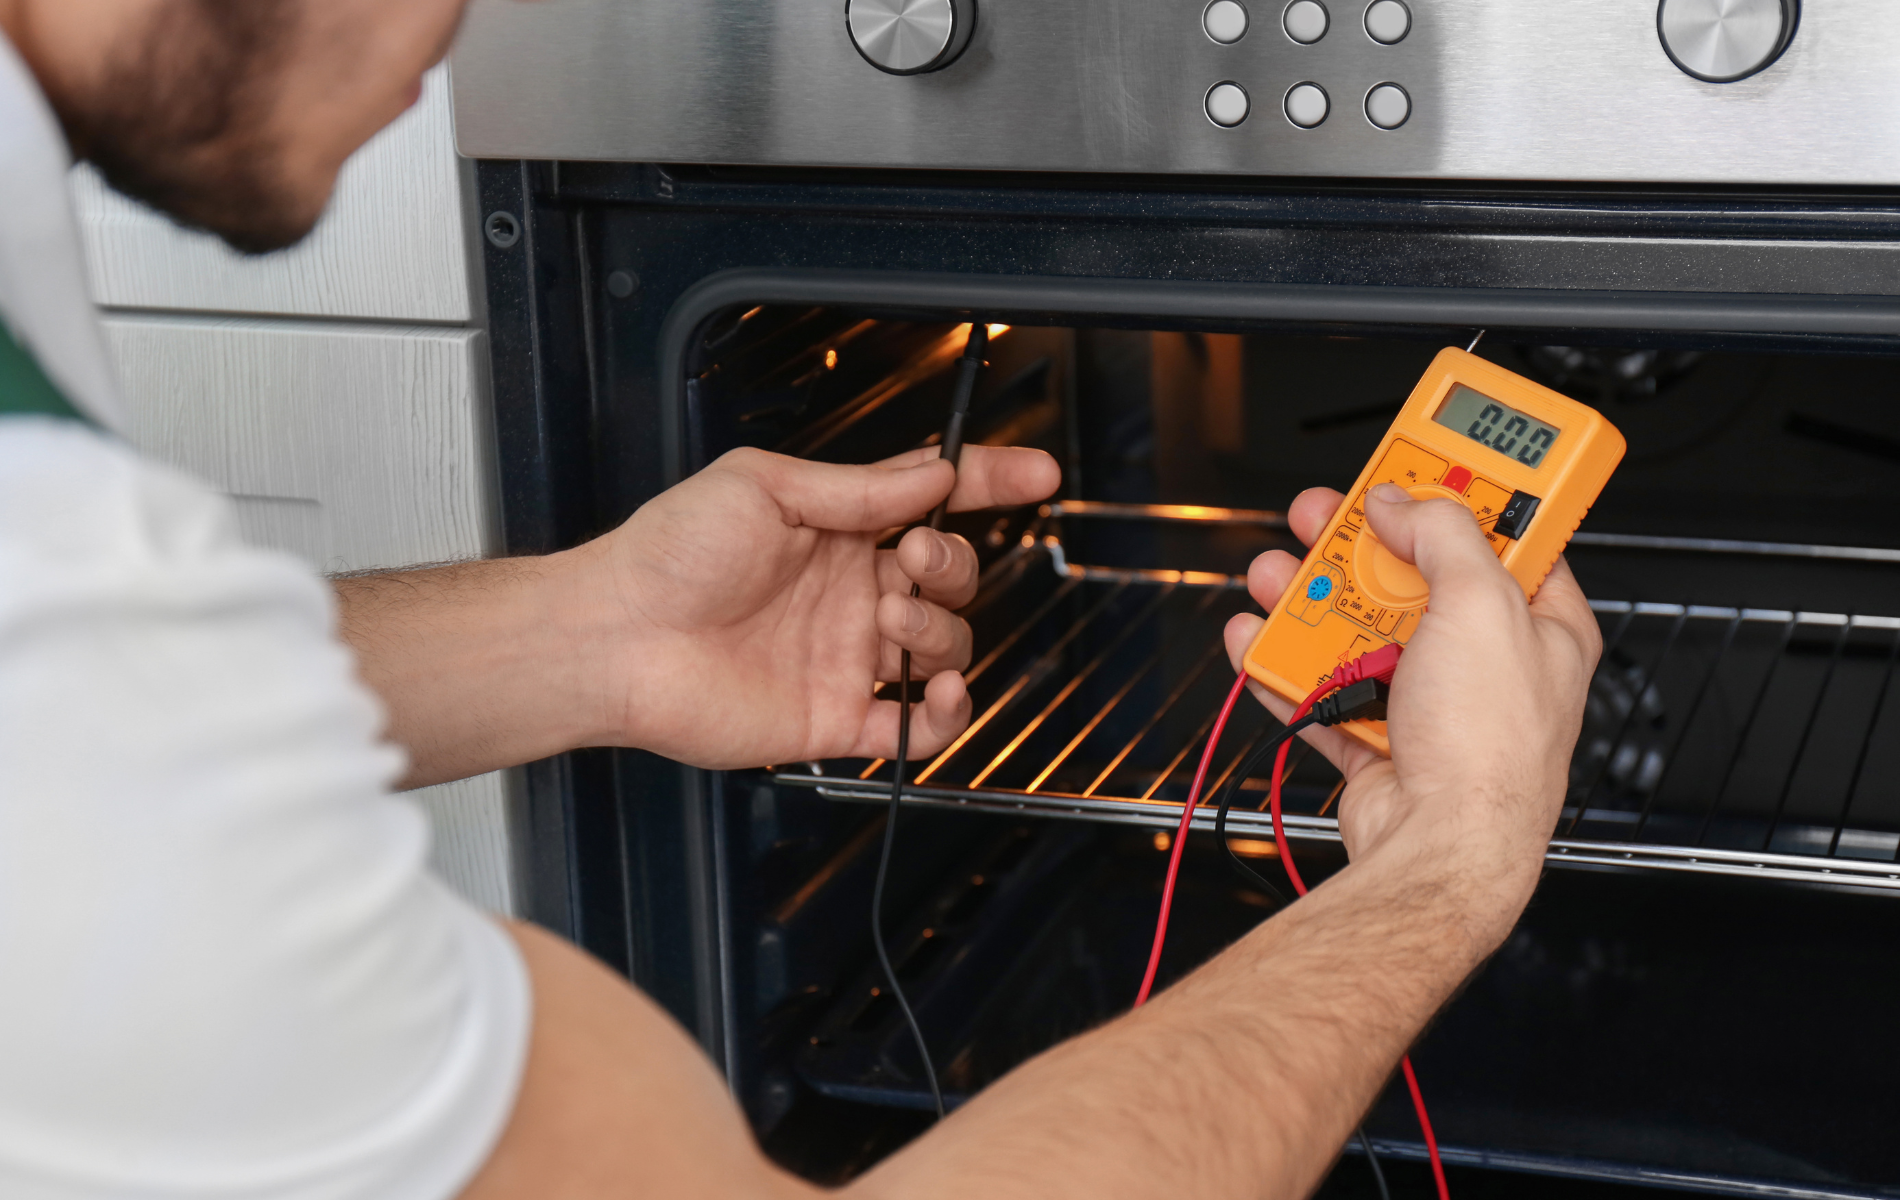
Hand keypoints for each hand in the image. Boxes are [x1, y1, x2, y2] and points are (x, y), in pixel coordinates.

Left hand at [568, 445, 1060, 769]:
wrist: (615, 638)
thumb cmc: (668, 553)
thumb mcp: (766, 486)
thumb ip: (859, 489)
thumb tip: (933, 474)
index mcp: (835, 529)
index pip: (932, 502)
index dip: (990, 484)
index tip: (1037, 472)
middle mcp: (848, 593)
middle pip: (950, 577)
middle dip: (952, 563)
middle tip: (912, 555)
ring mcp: (846, 658)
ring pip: (943, 646)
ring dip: (939, 628)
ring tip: (890, 617)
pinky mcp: (834, 718)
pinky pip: (915, 730)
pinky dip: (946, 715)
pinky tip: (942, 691)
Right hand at [1223, 483, 1601, 915]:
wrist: (1438, 851)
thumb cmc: (1489, 753)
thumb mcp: (1480, 605)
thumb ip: (1442, 535)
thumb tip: (1406, 501)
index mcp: (1539, 626)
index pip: (1506, 536)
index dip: (1462, 494)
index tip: (1424, 461)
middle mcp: (1488, 664)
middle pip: (1415, 578)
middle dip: (1359, 546)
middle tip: (1324, 515)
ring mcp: (1432, 704)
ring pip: (1361, 632)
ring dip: (1310, 603)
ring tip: (1276, 578)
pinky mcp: (1381, 743)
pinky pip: (1324, 692)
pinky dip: (1286, 668)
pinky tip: (1259, 641)